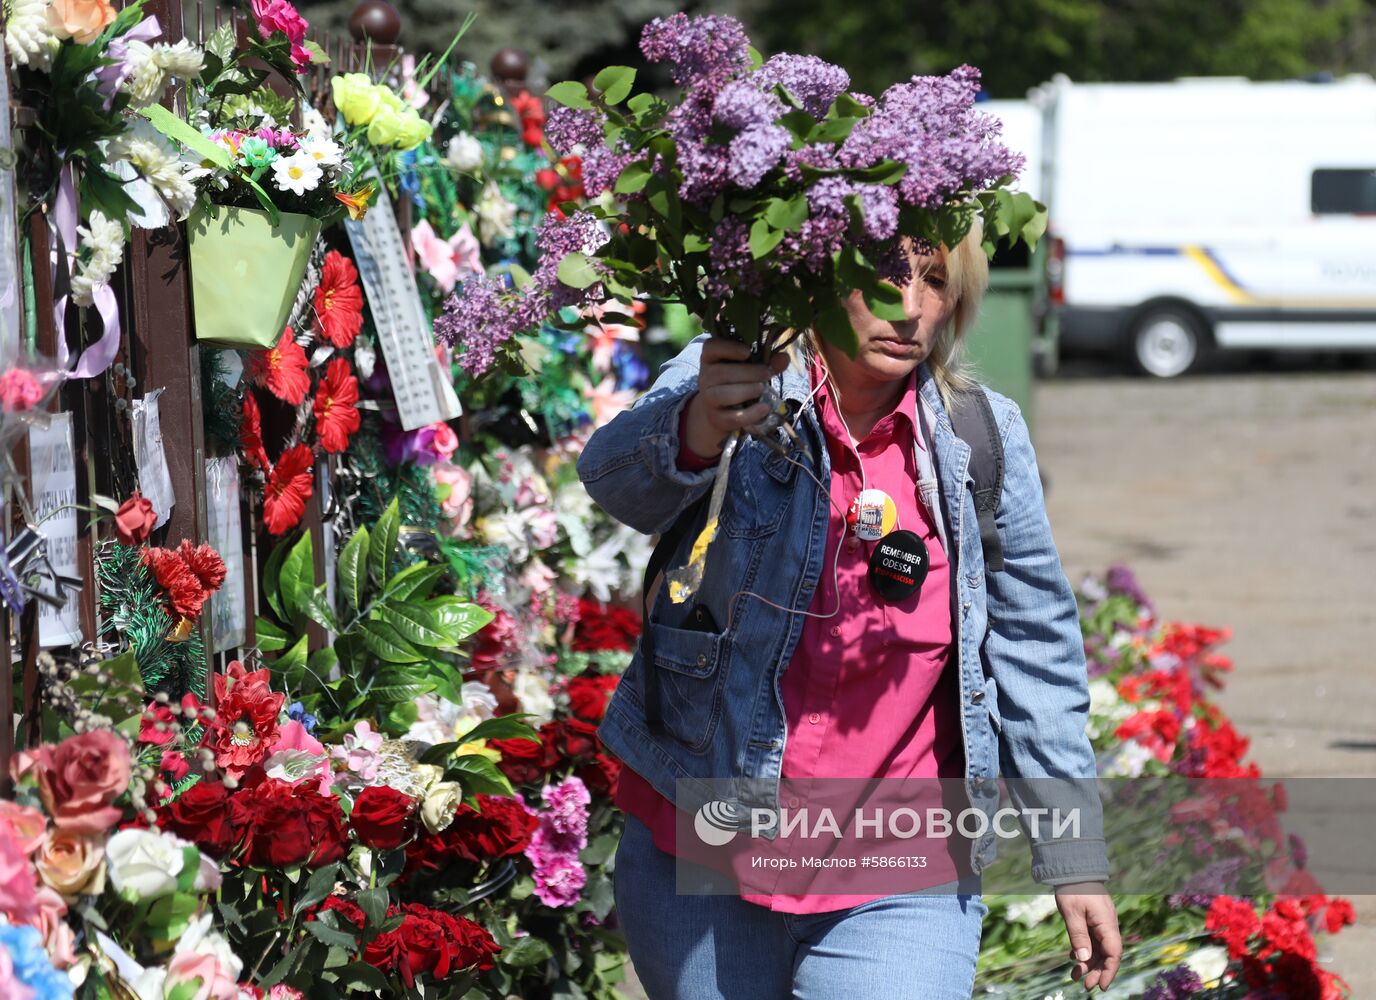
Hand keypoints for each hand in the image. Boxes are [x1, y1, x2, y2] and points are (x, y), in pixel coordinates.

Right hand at [683, 338, 789, 459]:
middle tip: (767, 373)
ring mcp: (709, 400)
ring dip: (747, 390)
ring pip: (723, 395)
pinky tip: (765, 408)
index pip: (711, 347)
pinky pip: (732, 417)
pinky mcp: (717, 419)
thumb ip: (766, 362)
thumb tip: (785, 358)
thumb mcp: (748, 369)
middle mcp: (705, 378)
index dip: (728, 348)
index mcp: (711, 359)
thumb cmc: (736, 383)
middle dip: (749, 372)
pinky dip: (751, 413)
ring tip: (763, 389)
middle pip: (721, 373)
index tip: (748, 351)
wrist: (720, 412)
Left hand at [1054, 882, 1120, 991]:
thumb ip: (1078, 936)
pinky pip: (1092, 940)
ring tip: (1074, 977)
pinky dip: (1084, 950)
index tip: (1101, 986)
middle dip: (1097, 971)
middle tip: (1085, 985)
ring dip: (1089, 963)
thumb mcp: (1072, 912)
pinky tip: (1073, 959)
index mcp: (1106, 923)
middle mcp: (1108, 925)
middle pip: (1107, 954)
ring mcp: (1101, 922)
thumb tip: (1083, 959)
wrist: (1072, 867)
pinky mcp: (1094, 920)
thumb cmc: (1072, 888)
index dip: (1109, 971)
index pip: (1114, 953)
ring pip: (1099, 949)